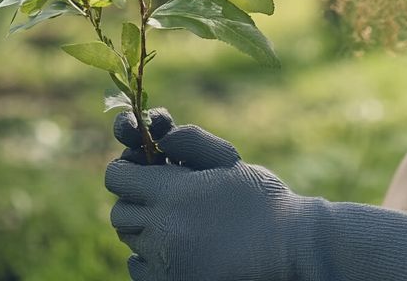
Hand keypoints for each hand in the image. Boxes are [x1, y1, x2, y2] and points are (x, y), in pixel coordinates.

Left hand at [105, 109, 406, 280]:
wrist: (289, 250)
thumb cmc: (263, 201)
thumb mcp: (230, 160)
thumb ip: (191, 141)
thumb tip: (160, 139)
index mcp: (173, 193)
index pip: (117, 177)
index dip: (129, 170)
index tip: (146, 171)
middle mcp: (161, 230)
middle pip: (120, 212)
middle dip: (137, 201)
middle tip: (166, 200)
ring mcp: (164, 264)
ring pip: (131, 242)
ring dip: (146, 230)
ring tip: (180, 225)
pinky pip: (140, 270)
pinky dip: (152, 259)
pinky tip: (181, 250)